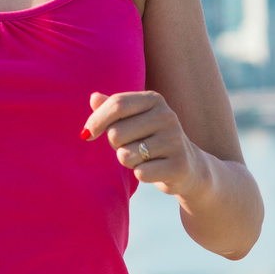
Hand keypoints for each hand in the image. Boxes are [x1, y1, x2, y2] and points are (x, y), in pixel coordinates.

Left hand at [82, 90, 204, 196]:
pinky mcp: (178, 165)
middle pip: (116, 133)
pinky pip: (140, 173)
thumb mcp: (132, 119)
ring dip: (128, 161)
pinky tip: (154, 169)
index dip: (96, 121)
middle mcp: (167, 116)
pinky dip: (141, 175)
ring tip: (143, 158)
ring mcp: (175, 140)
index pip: (117, 104)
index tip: (87, 134)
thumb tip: (94, 98)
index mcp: (154, 100)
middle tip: (130, 147)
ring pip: (125, 155)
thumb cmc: (149, 139)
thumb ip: (112, 108)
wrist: (187, 166)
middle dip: (115, 145)